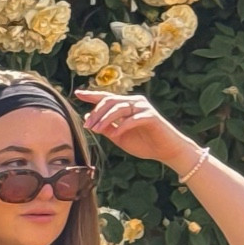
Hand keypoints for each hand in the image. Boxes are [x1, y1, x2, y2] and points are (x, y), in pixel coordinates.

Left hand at [74, 89, 198, 172]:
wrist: (166, 151)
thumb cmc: (144, 143)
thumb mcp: (119, 137)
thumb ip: (105, 127)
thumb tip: (88, 117)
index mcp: (126, 105)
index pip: (107, 97)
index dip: (92, 95)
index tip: (77, 93)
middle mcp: (135, 102)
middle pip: (110, 101)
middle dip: (96, 113)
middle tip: (87, 125)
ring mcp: (143, 108)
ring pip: (119, 108)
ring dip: (105, 119)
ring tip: (96, 130)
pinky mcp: (151, 116)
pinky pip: (133, 119)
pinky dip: (123, 126)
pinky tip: (116, 133)